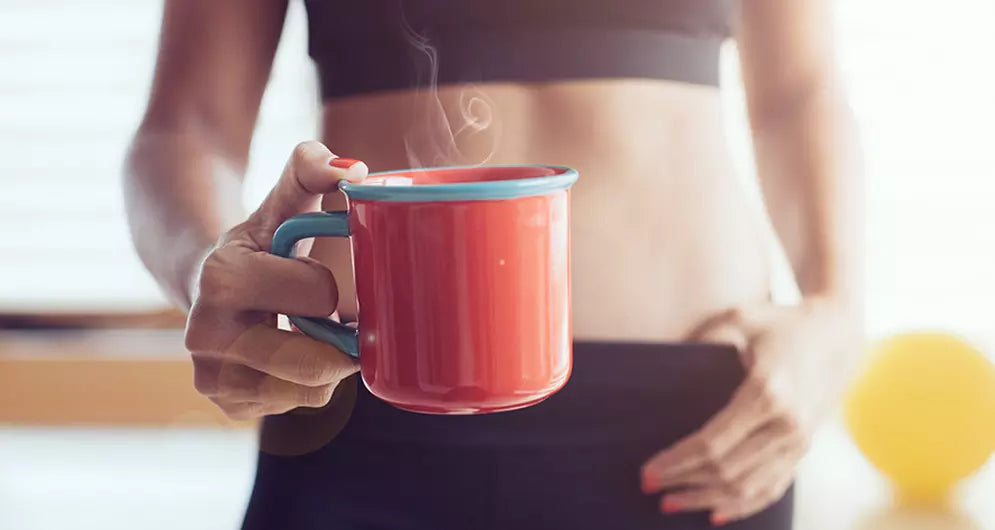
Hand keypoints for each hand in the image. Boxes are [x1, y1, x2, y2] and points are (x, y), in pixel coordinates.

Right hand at [184, 141, 367, 419]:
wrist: (205, 278)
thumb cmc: (260, 238)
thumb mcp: (282, 199)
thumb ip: (311, 169)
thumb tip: (354, 170)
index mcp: (222, 279)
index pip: (321, 296)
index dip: (330, 287)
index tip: (311, 275)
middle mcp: (207, 336)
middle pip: (317, 362)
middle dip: (336, 338)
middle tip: (330, 316)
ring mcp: (214, 378)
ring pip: (314, 390)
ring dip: (326, 362)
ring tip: (305, 332)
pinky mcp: (229, 405)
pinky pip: (299, 404)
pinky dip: (309, 382)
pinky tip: (290, 354)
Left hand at [641, 298, 860, 524]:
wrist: (836, 334)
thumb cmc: (779, 323)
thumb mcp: (740, 318)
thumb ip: (703, 338)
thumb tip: (663, 360)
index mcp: (768, 393)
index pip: (713, 442)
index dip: (676, 462)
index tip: (647, 471)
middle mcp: (787, 425)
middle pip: (726, 470)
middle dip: (682, 482)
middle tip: (647, 486)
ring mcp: (799, 442)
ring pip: (747, 487)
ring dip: (705, 499)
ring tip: (670, 504)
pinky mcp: (803, 450)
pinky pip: (772, 489)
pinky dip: (742, 507)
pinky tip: (714, 514)